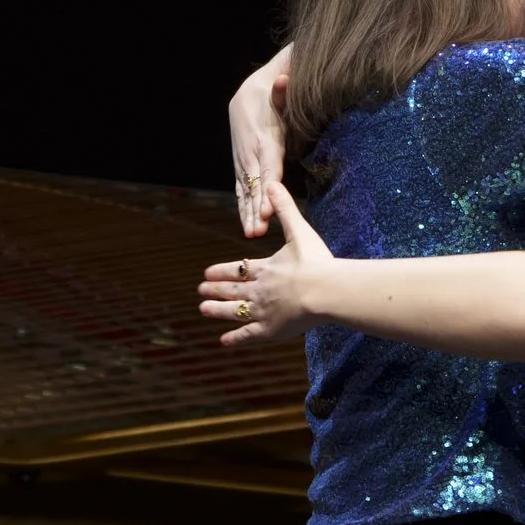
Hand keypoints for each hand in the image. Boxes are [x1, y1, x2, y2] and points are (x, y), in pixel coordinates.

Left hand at [199, 181, 333, 345]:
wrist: (324, 290)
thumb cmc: (316, 261)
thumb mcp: (299, 230)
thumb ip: (285, 209)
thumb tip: (272, 183)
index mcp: (266, 269)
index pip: (240, 269)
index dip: (223, 271)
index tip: (207, 272)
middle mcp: (259, 290)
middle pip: (233, 290)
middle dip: (215, 289)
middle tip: (200, 289)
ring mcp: (262, 311)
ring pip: (234, 311)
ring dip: (217, 310)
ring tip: (202, 308)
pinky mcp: (269, 330)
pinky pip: (248, 335)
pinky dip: (235, 338)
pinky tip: (222, 341)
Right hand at [229, 44, 291, 236]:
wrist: (249, 92)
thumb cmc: (272, 96)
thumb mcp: (279, 92)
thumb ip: (283, 91)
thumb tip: (284, 79)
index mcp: (264, 139)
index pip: (267, 168)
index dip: (267, 189)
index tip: (267, 209)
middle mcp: (251, 153)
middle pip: (254, 185)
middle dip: (255, 209)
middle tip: (258, 230)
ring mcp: (243, 160)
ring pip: (245, 190)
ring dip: (247, 212)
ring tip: (252, 234)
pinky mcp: (241, 164)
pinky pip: (241, 188)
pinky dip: (243, 206)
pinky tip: (247, 224)